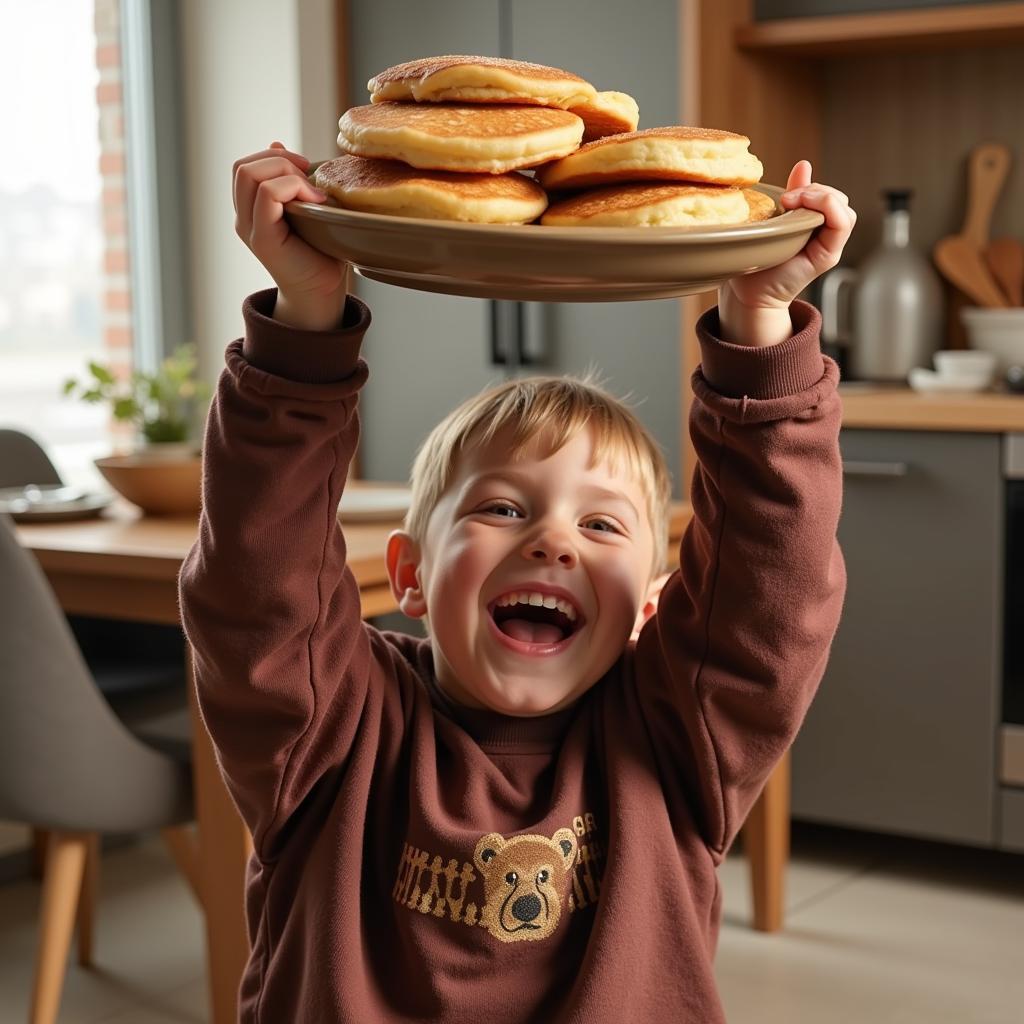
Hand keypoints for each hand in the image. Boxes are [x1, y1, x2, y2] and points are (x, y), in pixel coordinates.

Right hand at [233, 142, 348, 330]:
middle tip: (308, 177)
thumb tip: (276, 143)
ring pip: (248, 174)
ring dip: (286, 172)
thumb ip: (288, 180)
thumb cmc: (320, 253)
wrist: (323, 293)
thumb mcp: (305, 206)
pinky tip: (315, 203)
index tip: (306, 170)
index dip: (274, 157)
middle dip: (279, 161)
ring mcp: (248, 229)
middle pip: (242, 166)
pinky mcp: (262, 239)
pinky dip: (292, 188)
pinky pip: (266, 195)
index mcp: (250, 210)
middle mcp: (243, 218)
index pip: (244, 166)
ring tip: (312, 193)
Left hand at [718, 161, 856, 345]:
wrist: (748, 293)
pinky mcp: (828, 255)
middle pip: (839, 199)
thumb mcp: (774, 220)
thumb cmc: (756, 261)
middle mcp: (825, 235)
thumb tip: (804, 164)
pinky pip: (843, 223)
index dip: (812, 187)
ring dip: (822, 198)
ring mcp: (829, 245)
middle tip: (789, 199)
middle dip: (816, 190)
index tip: (786, 195)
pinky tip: (806, 211)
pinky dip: (830, 210)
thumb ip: (794, 195)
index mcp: (813, 225)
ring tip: (794, 204)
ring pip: (844, 208)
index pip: (830, 196)